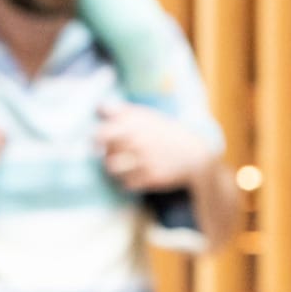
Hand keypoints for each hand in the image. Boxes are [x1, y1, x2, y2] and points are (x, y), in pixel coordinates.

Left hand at [94, 102, 216, 193]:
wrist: (194, 154)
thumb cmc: (165, 132)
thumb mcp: (146, 115)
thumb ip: (121, 112)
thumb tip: (99, 107)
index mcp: (133, 125)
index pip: (101, 135)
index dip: (96, 140)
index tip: (97, 144)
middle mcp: (137, 143)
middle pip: (106, 155)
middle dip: (110, 155)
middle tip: (120, 154)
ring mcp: (144, 162)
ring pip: (114, 170)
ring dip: (117, 169)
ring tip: (126, 166)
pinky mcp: (152, 178)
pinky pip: (127, 184)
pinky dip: (130, 181)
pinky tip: (138, 175)